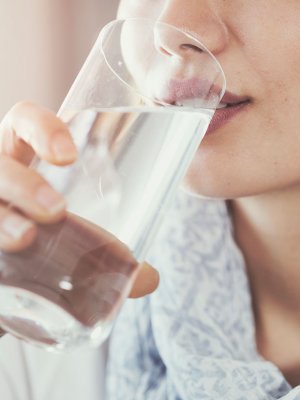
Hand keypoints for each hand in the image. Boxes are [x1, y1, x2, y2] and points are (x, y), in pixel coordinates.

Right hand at [0, 101, 158, 335]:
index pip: (22, 122)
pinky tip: (2, 269)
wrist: (8, 275)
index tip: (69, 156)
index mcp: (19, 157)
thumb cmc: (41, 236)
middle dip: (23, 182)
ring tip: (25, 238)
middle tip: (56, 210)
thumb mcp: (69, 233)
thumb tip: (149, 277)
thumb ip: (105, 252)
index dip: (41, 128)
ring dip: (1, 217)